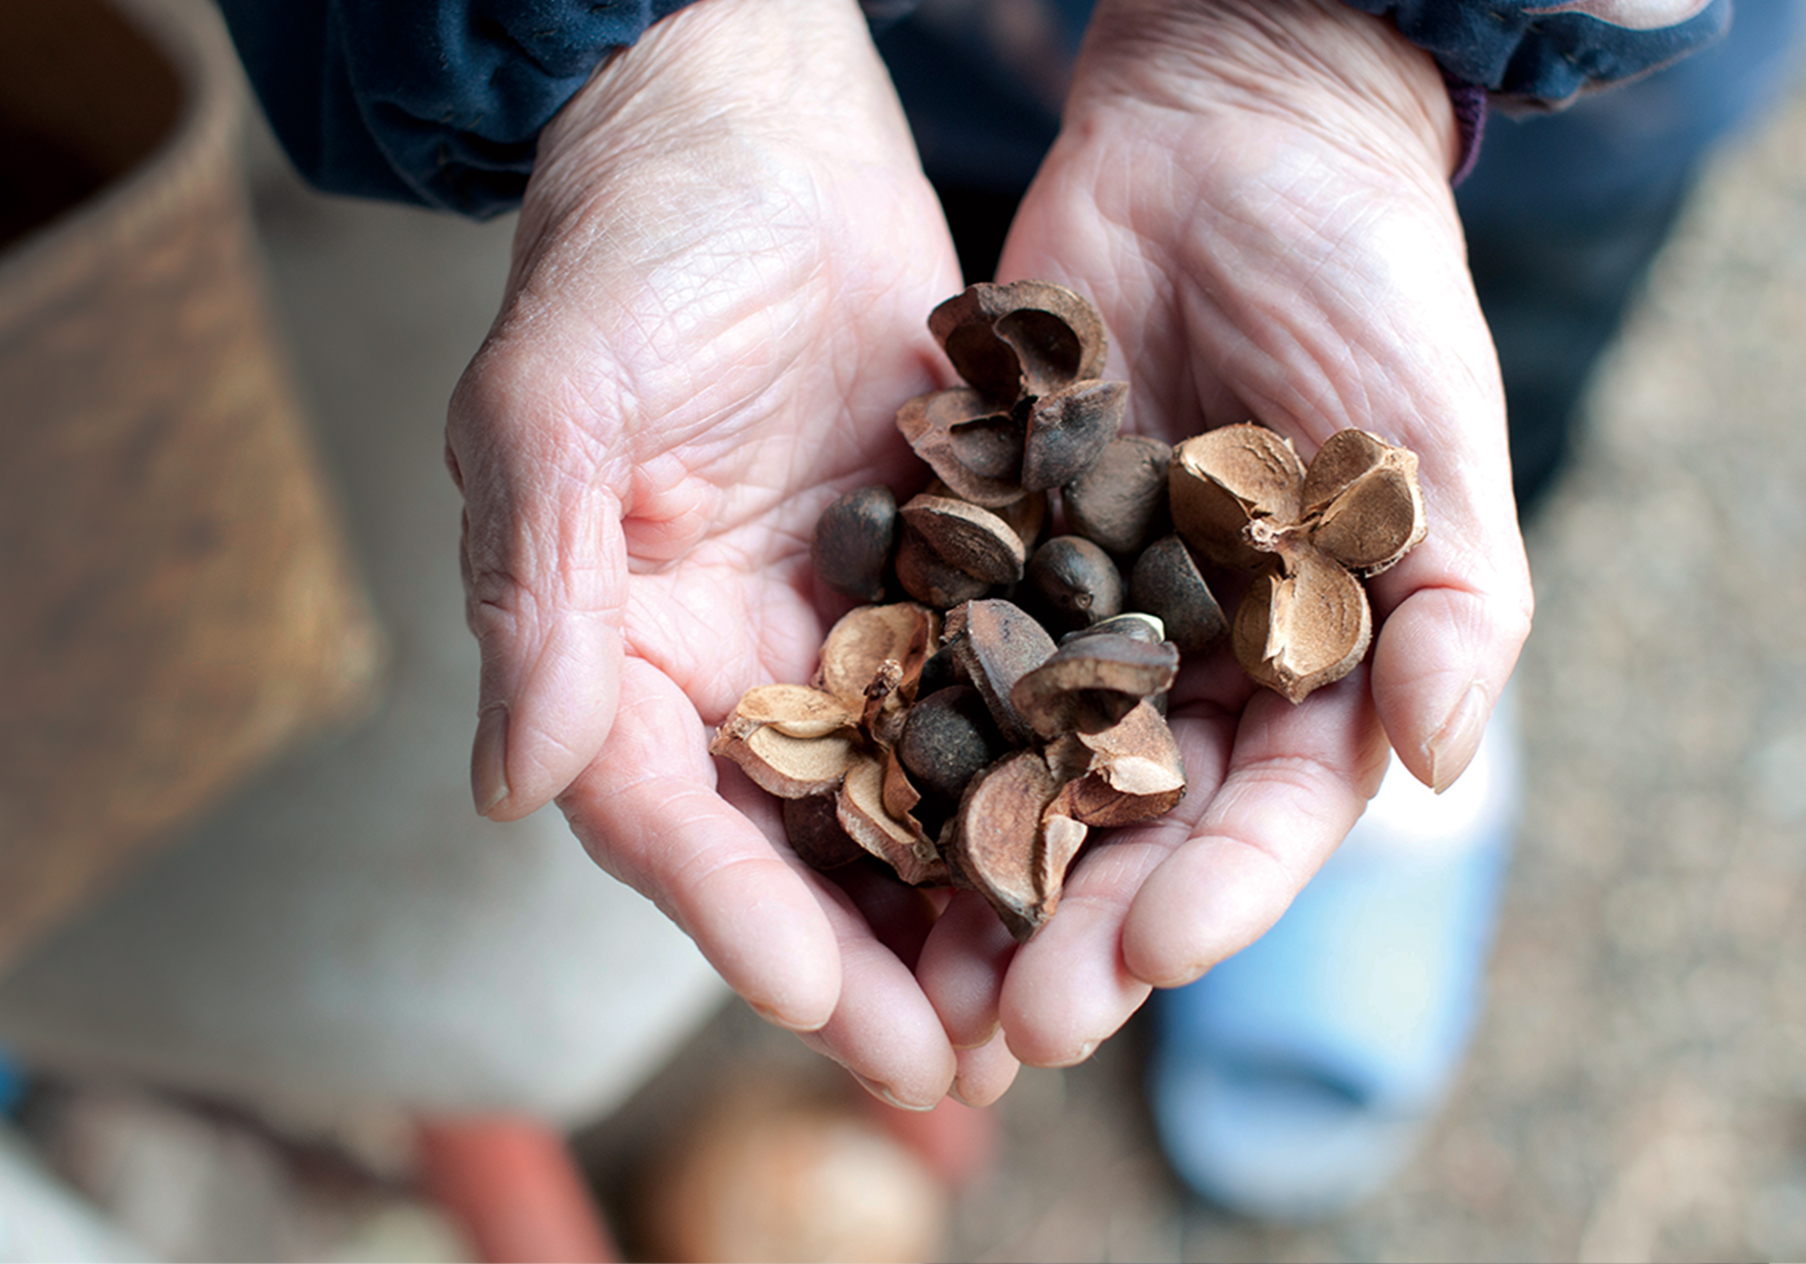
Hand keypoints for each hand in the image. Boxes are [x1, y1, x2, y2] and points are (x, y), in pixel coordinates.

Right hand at [445, 0, 1018, 1105]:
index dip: (734, 913)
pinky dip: (1033, 778)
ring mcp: (834, 622)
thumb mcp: (554, 401)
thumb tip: (513, 787)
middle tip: (956, 1058)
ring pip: (901, 795)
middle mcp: (723, 657)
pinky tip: (1104, 842)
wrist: (753, 124)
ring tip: (1043, 996)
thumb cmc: (627, 241)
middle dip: (870, 954)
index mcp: (612, 641)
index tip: (816, 1004)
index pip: (662, 811)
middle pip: (793, 840)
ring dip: (964, 898)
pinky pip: (987, 695)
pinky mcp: (933, 574)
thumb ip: (536, 589)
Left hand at [913, 0, 1533, 1065]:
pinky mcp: (989, 547)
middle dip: (1079, 921)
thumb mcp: (1430, 447)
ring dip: (979, 867)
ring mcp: (1081, 610)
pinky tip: (851, 802)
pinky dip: (905, 727)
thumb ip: (1449, 607)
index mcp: (1306, 667)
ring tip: (919, 958)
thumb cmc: (1366, 287)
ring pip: (1023, 766)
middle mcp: (1187, 662)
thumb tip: (1434, 763)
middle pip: (1131, 823)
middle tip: (1013, 1022)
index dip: (1214, 895)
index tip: (1147, 962)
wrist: (1231, 138)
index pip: (1266, 814)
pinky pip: (943, 650)